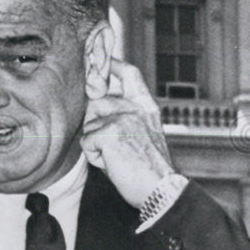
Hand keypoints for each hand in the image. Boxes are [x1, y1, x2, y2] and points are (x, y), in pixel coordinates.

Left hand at [80, 59, 174, 208]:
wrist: (162, 190)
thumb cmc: (150, 167)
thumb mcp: (143, 133)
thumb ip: (124, 116)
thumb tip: (97, 102)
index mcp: (146, 106)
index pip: (130, 74)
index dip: (113, 64)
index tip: (102, 60)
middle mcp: (135, 108)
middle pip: (96, 103)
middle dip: (95, 126)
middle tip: (116, 149)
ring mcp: (121, 118)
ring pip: (89, 126)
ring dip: (96, 145)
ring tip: (117, 157)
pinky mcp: (108, 132)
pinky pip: (87, 143)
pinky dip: (95, 158)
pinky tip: (114, 164)